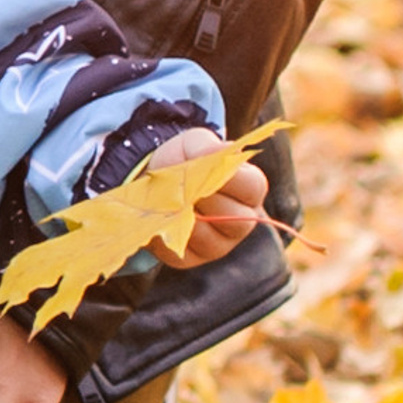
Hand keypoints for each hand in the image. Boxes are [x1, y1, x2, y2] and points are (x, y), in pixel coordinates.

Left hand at [141, 126, 269, 270]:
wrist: (149, 182)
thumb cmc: (182, 161)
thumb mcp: (193, 144)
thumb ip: (208, 146)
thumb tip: (224, 151)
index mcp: (249, 189)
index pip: (253, 187)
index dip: (229, 178)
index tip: (204, 168)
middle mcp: (241, 221)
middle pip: (236, 219)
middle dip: (205, 200)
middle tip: (183, 187)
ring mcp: (219, 244)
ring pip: (209, 239)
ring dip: (185, 218)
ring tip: (168, 200)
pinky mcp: (192, 258)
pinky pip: (182, 251)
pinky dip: (167, 233)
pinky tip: (159, 217)